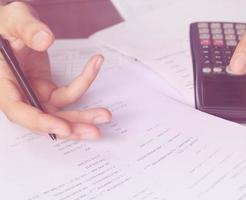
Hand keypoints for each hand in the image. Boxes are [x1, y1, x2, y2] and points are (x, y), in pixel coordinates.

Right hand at [0, 2, 110, 139]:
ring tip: (104, 116)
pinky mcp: (47, 89)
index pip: (19, 110)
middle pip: (45, 118)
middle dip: (71, 127)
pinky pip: (68, 94)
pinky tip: (95, 65)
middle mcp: (20, 93)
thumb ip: (26, 28)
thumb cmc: (6, 26)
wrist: (12, 29)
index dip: (41, 122)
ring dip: (82, 116)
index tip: (63, 128)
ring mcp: (35, 93)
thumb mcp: (13, 19)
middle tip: (94, 132)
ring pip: (59, 112)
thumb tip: (45, 40)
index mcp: (3, 82)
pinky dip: (84, 82)